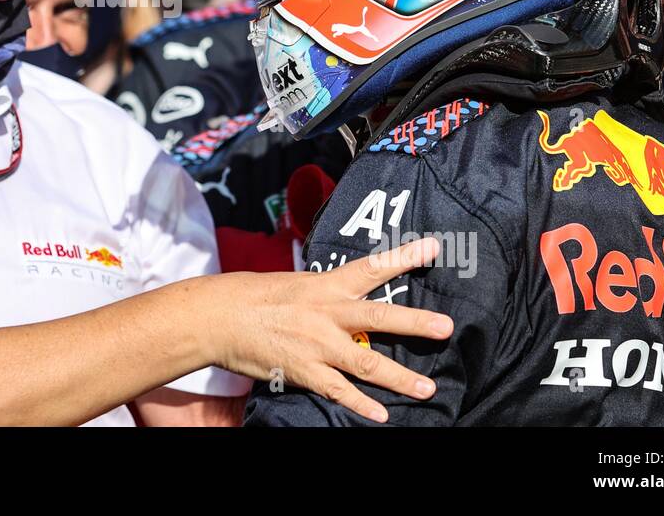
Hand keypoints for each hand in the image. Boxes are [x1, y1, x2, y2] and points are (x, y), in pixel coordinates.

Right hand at [216, 237, 452, 422]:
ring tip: (428, 389)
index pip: (370, 268)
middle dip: (416, 323)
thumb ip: (325, 293)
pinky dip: (362, 404)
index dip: (403, 258)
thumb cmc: (253, 296)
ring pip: (367, 362)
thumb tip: (348, 295)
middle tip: (446, 327)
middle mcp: (326, 313)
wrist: (217, 317)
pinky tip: (382, 415)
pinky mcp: (304, 371)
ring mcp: (317, 344)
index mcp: (325, 285)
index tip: (433, 249)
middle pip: (380, 318)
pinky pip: (339, 391)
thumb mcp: (295, 283)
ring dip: (401, 378)